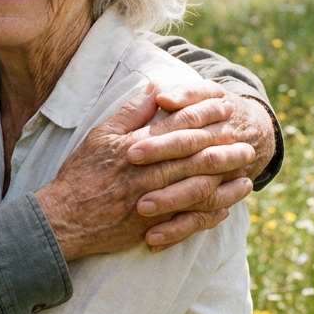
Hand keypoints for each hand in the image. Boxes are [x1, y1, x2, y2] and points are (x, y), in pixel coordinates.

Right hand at [34, 83, 254, 260]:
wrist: (65, 217)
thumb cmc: (81, 173)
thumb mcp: (101, 135)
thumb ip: (131, 112)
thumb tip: (155, 88)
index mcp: (138, 147)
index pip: (179, 127)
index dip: (206, 117)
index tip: (226, 110)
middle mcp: (149, 173)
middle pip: (196, 158)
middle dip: (226, 151)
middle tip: (248, 145)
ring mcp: (153, 201)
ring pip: (199, 190)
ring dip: (225, 184)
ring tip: (247, 178)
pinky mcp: (153, 225)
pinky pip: (189, 221)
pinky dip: (208, 215)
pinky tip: (224, 210)